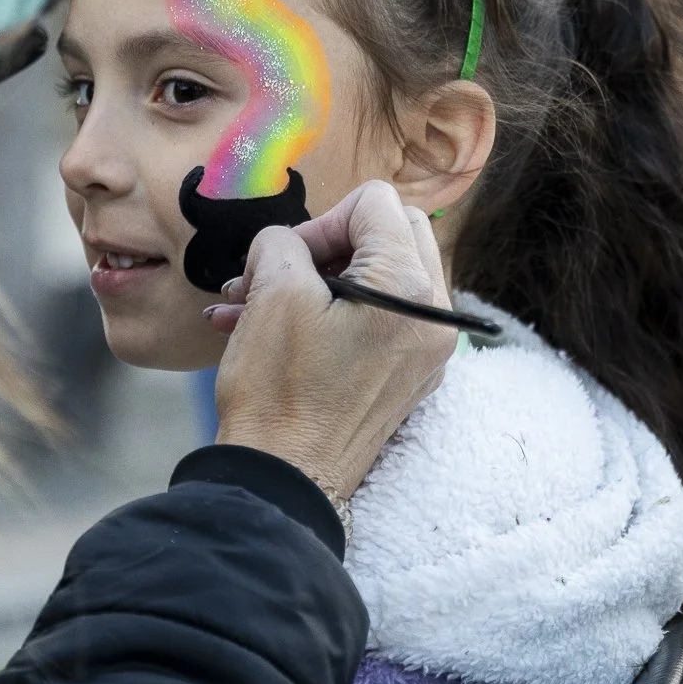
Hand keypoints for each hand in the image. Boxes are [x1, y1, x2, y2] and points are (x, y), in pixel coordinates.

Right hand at [206, 181, 452, 501]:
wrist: (285, 479)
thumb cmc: (280, 390)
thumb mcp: (273, 294)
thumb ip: (282, 241)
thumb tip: (288, 244)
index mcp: (410, 289)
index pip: (376, 204)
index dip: (320, 221)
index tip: (284, 259)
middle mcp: (434, 317)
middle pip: (389, 234)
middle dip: (324, 244)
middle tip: (276, 272)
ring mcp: (425, 351)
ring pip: (378, 277)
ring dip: (315, 279)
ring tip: (248, 302)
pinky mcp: (406, 376)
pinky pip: (376, 318)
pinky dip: (328, 312)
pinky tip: (266, 327)